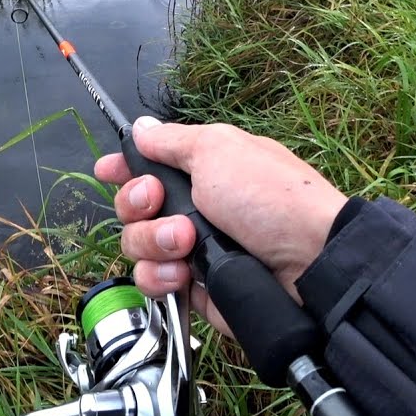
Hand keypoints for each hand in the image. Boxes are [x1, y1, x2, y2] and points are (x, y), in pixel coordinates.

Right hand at [94, 117, 344, 332]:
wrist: (309, 263)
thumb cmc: (268, 196)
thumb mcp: (218, 150)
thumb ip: (172, 141)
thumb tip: (140, 127)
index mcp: (202, 169)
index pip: (149, 167)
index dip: (124, 169)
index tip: (106, 170)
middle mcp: (194, 209)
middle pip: (133, 207)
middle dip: (138, 204)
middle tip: (159, 203)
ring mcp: (192, 250)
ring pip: (137, 245)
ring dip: (154, 242)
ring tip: (186, 243)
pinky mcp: (193, 288)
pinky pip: (153, 281)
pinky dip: (162, 277)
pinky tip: (185, 274)